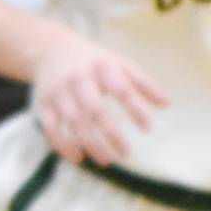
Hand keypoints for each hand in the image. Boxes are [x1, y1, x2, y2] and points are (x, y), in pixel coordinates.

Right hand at [31, 36, 168, 166]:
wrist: (51, 50)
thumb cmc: (94, 61)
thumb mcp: (120, 64)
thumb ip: (143, 83)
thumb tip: (167, 105)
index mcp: (102, 67)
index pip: (121, 89)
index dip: (135, 109)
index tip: (147, 129)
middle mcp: (79, 79)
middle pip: (94, 110)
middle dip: (110, 134)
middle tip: (126, 154)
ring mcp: (59, 92)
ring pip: (73, 122)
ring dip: (89, 144)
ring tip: (106, 160)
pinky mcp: (44, 104)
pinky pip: (51, 128)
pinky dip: (63, 145)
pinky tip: (78, 158)